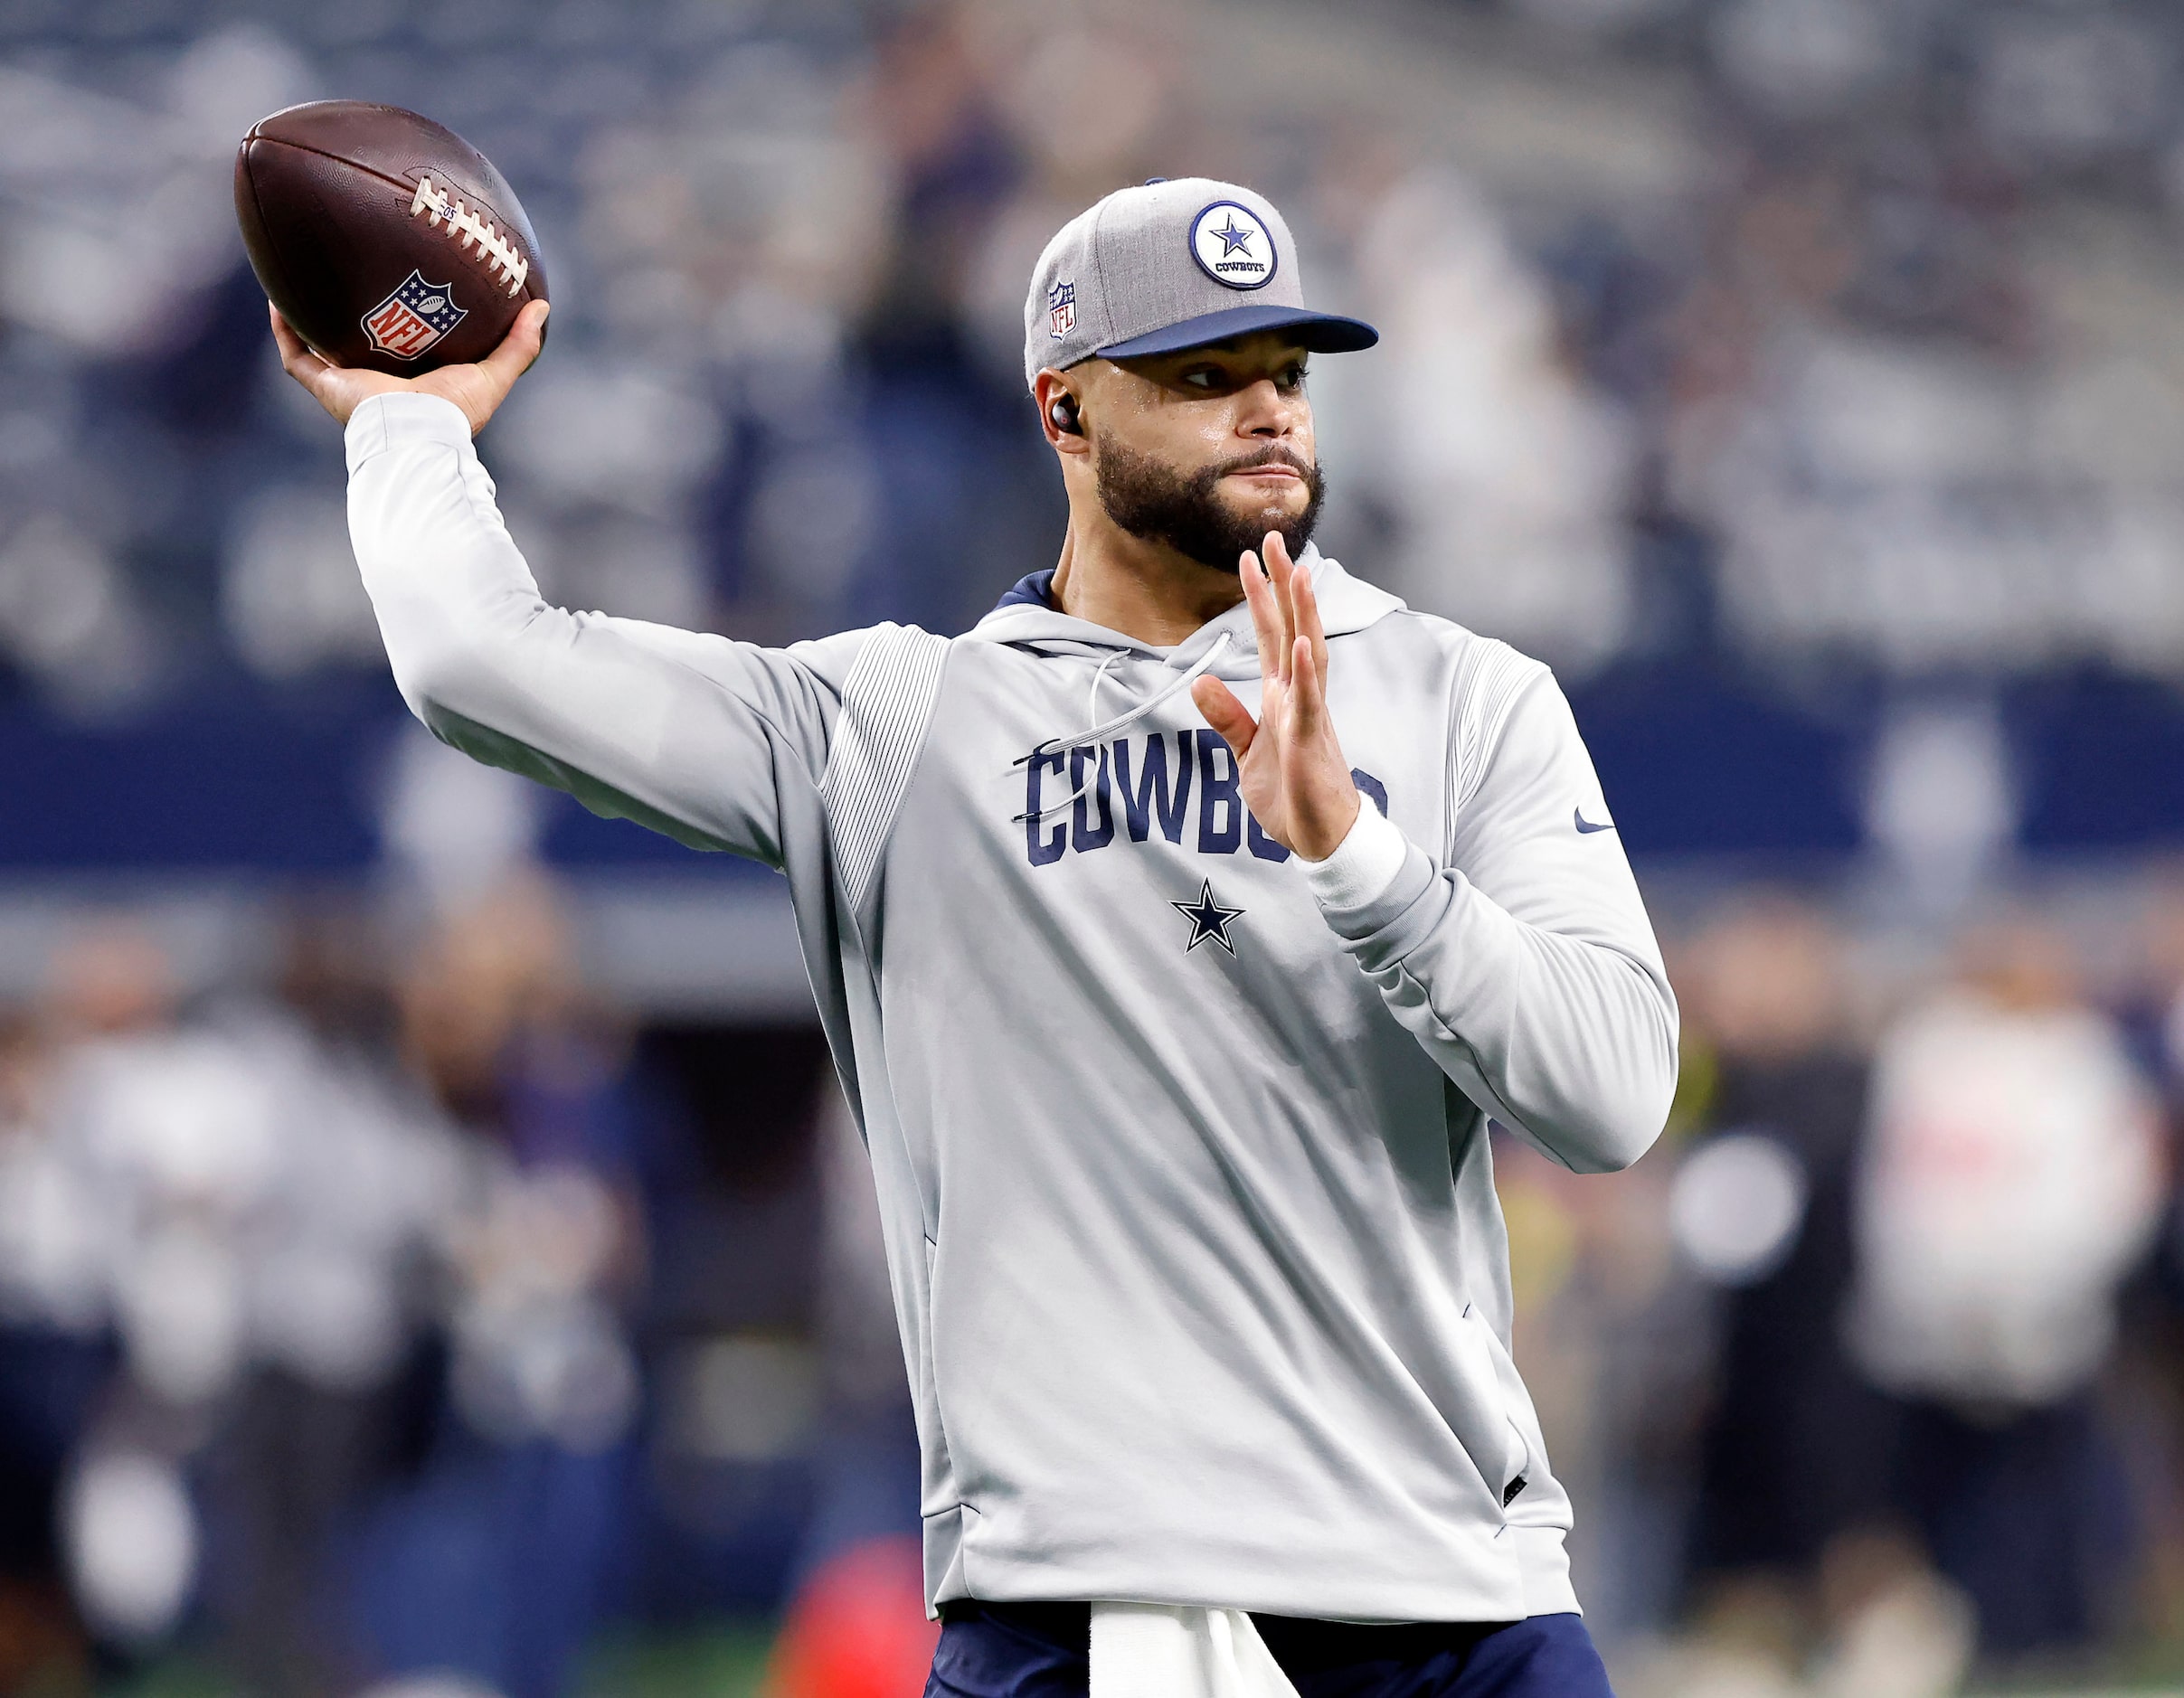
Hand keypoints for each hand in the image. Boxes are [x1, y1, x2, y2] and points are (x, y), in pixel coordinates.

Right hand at [271, 298, 549, 434]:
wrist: (417, 433)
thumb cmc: (454, 413)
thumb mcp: (493, 374)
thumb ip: (518, 345)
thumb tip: (542, 307)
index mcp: (411, 384)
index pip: (402, 353)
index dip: (400, 326)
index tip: (402, 295)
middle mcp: (375, 384)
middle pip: (356, 348)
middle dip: (349, 320)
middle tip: (347, 278)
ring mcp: (346, 386)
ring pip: (320, 349)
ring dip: (309, 319)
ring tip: (303, 280)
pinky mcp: (325, 386)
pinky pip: (296, 354)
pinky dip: (285, 329)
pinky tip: (276, 297)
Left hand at [1192, 531, 1361, 861]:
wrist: (1320, 837)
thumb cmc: (1291, 792)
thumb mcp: (1247, 750)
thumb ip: (1228, 715)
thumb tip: (1201, 680)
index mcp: (1282, 694)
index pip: (1271, 634)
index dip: (1260, 595)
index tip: (1250, 556)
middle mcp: (1298, 695)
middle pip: (1291, 628)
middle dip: (1281, 584)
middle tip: (1273, 537)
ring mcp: (1307, 714)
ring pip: (1307, 653)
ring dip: (1301, 613)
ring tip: (1297, 572)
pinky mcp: (1311, 741)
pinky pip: (1309, 702)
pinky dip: (1307, 672)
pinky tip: (1305, 645)